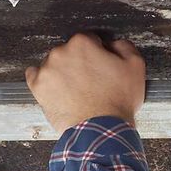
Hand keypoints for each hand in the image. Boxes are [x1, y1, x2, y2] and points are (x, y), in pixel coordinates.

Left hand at [25, 33, 145, 132]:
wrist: (102, 130)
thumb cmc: (117, 101)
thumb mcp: (135, 67)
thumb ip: (123, 46)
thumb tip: (113, 43)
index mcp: (82, 43)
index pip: (89, 40)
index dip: (98, 53)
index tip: (102, 66)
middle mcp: (61, 52)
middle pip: (70, 51)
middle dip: (79, 63)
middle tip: (91, 81)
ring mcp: (47, 70)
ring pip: (54, 64)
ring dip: (63, 72)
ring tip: (76, 90)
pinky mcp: (38, 87)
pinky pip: (35, 75)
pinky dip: (44, 80)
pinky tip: (56, 89)